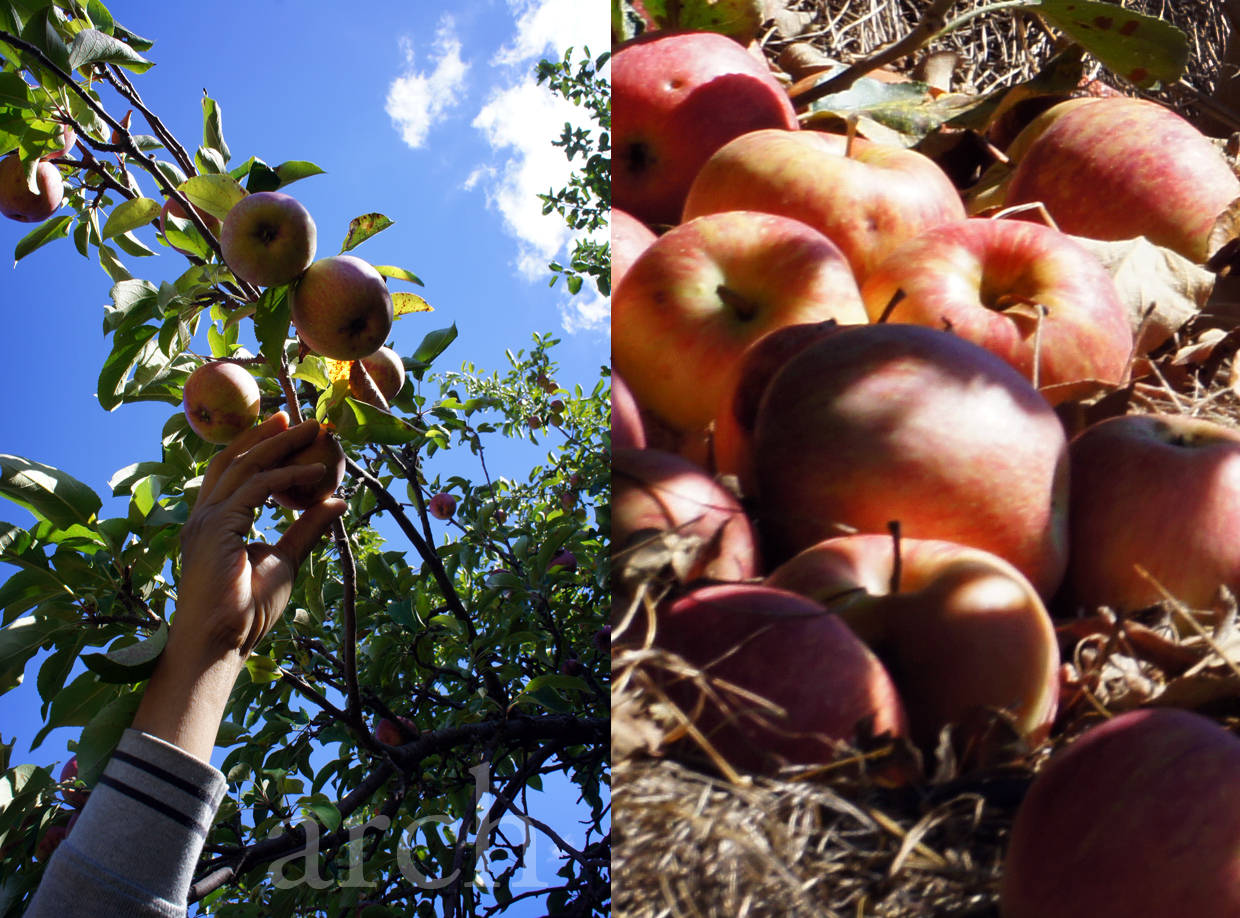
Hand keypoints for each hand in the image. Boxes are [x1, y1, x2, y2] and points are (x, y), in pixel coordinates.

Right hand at [174, 411, 347, 659]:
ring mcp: (206, 519)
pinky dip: (287, 476)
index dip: (256, 445)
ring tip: (312, 431)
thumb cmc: (247, 610)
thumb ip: (308, 528)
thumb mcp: (287, 559)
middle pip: (236, 460)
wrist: (221, 642)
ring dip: (280, 445)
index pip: (233, 471)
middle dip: (267, 435)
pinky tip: (314, 471)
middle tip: (298, 415)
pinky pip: (256, 489)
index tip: (284, 426)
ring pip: (245, 467)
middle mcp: (205, 514)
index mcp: (214, 521)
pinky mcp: (217, 527)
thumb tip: (337, 502)